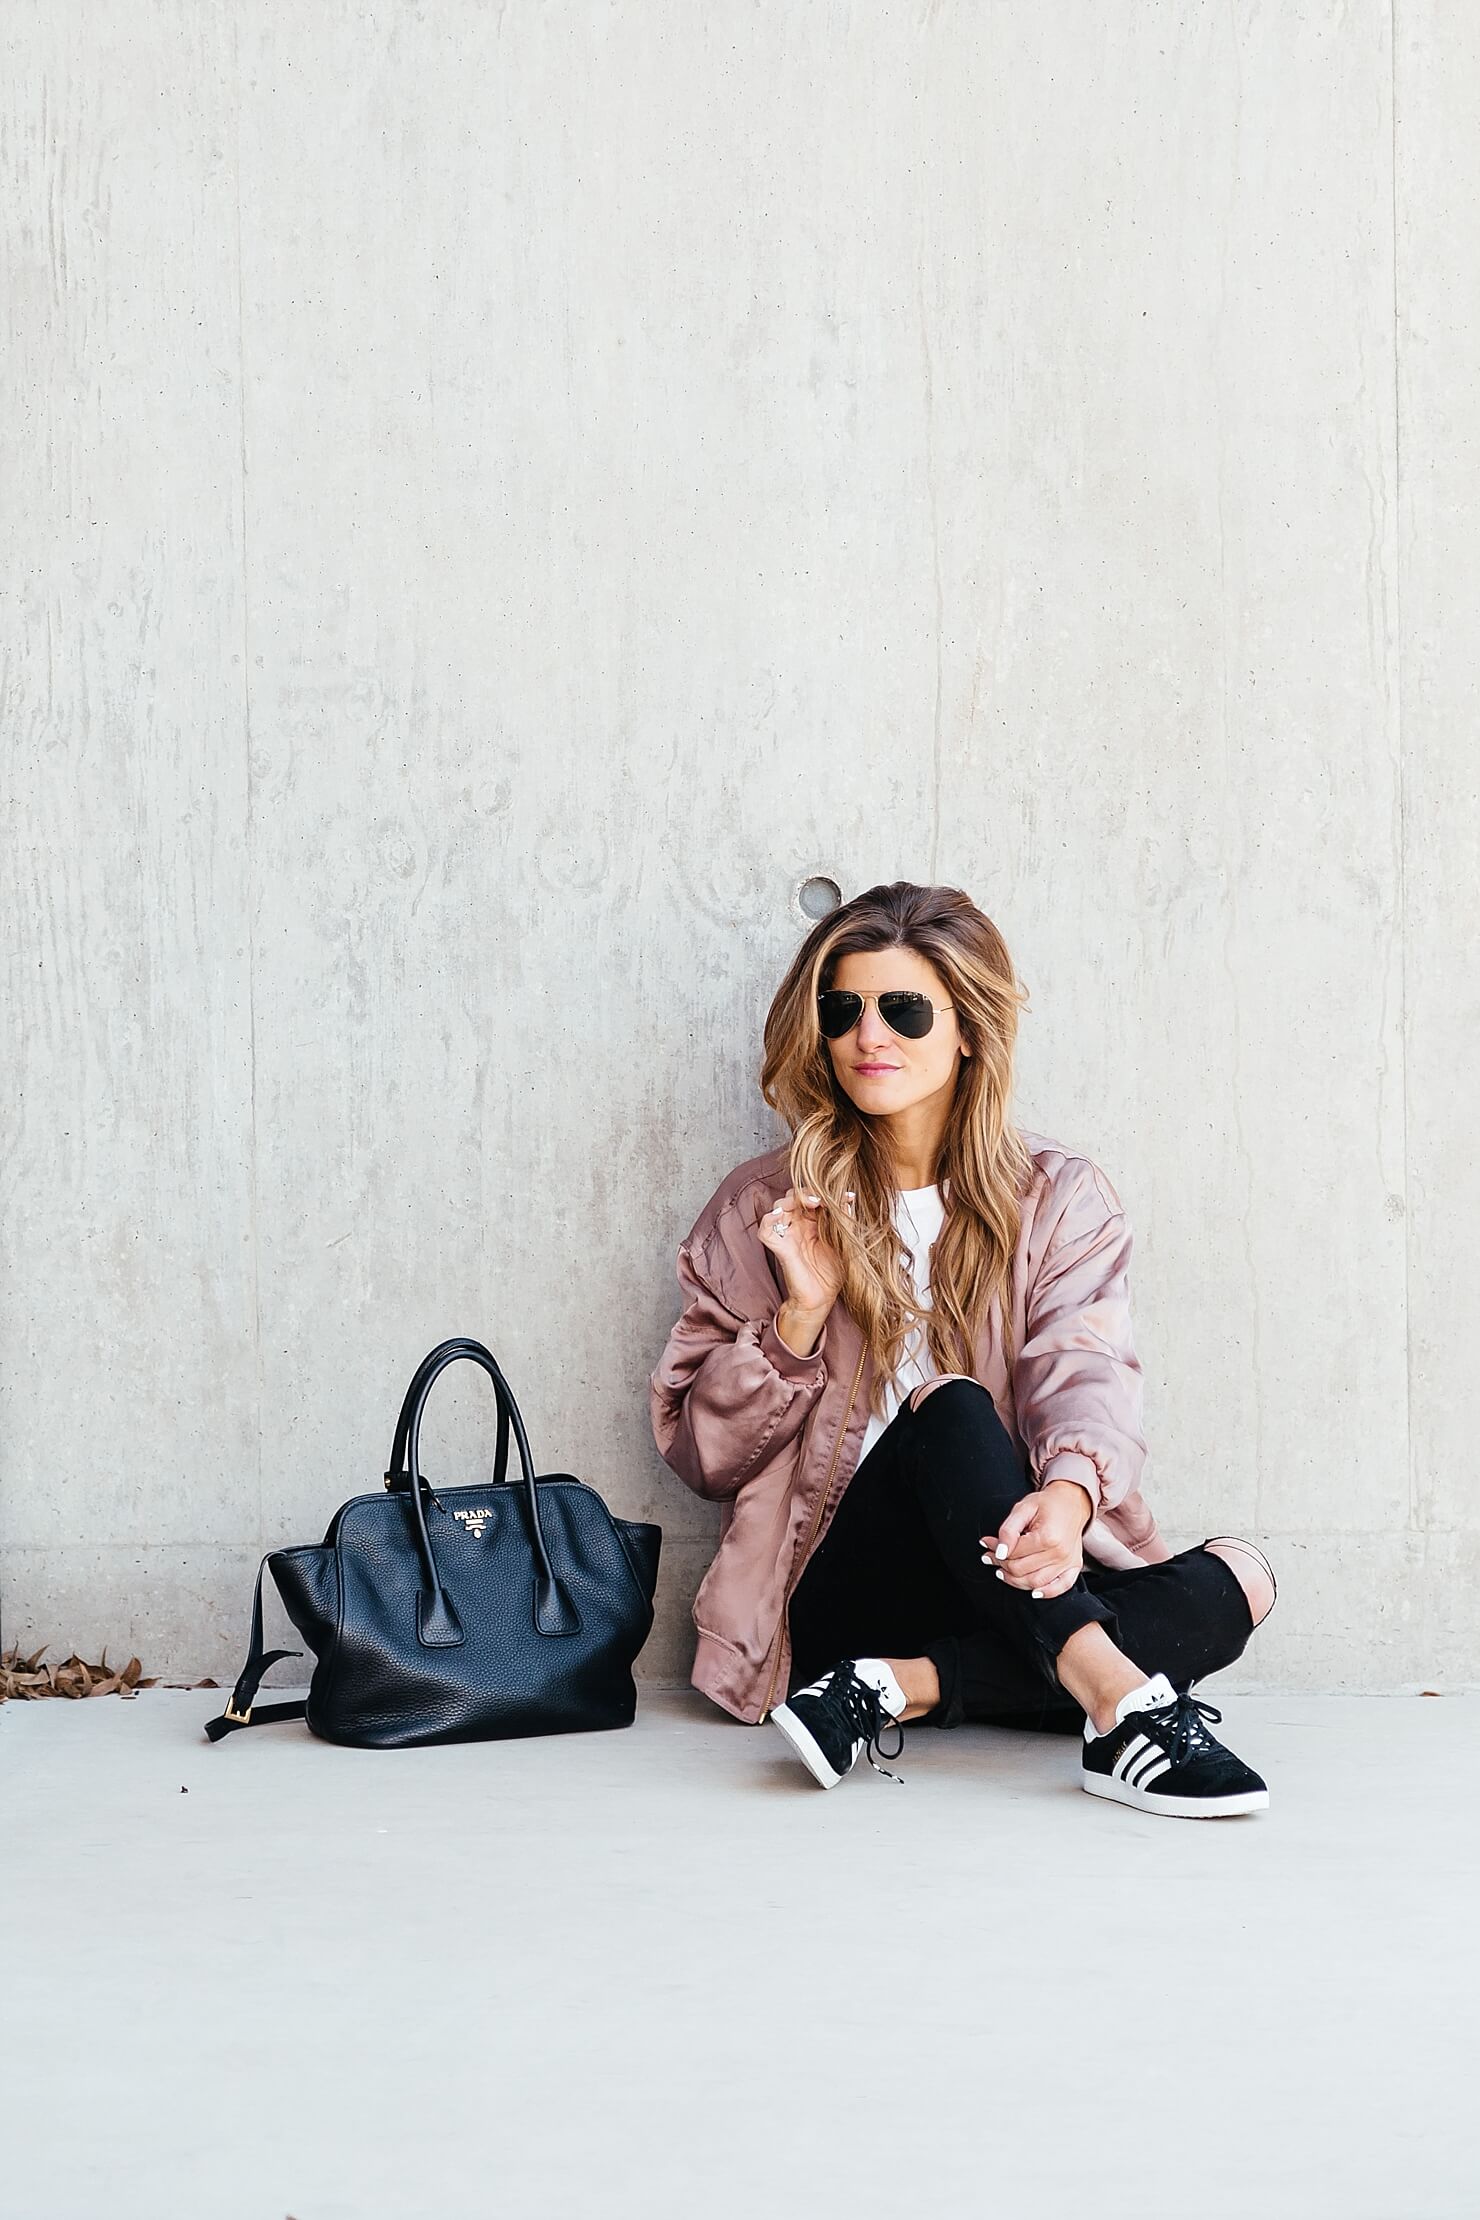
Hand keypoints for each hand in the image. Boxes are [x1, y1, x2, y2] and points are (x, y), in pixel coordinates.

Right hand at [756, 1186, 845, 1317]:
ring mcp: (787, 1235)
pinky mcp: (779, 1248)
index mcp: (813, 1221)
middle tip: (823, 1199)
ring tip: (811, 1203)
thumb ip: (844, 1219)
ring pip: (778, 1207)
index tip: (846, 1195)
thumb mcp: (844, 1241)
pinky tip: (781, 1215)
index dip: (824, 1192)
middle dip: (806, 1192)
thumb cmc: (834, 1272)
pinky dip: (768, 1219)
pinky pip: (764, 1230)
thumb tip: (849, 1196)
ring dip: (791, 1200)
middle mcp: (798, 1225)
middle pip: (793, 1196)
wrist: (823, 1298)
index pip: (811, 1196)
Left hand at [981, 1480, 1092, 1598]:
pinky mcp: (1074, 1566)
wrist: (1072, 1502)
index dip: (996, 1550)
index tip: (986, 1543)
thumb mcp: (1023, 1508)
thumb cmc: (1047, 1504)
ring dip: (1014, 1580)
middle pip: (1021, 1570)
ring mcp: (1068, 1562)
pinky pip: (1061, 1587)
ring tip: (1002, 1571)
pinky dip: (1047, 1593)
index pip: (1014, 1553)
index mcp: (1048, 1537)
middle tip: (990, 1556)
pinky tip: (1033, 1592)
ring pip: (1035, 1582)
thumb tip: (999, 1551)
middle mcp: (1060, 1553)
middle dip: (1001, 1564)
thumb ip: (1009, 1530)